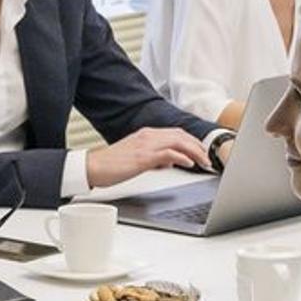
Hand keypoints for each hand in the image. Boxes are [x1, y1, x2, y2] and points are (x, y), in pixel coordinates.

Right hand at [84, 125, 213, 187]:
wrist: (92, 167)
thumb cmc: (111, 164)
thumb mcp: (137, 158)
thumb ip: (154, 157)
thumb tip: (168, 162)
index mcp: (147, 135)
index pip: (176, 133)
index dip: (192, 141)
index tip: (202, 151)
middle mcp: (148, 136)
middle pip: (181, 135)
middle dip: (198, 146)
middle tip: (208, 157)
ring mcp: (146, 145)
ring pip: (178, 142)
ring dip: (195, 152)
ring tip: (204, 161)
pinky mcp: (143, 157)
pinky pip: (168, 154)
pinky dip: (182, 158)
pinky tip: (189, 164)